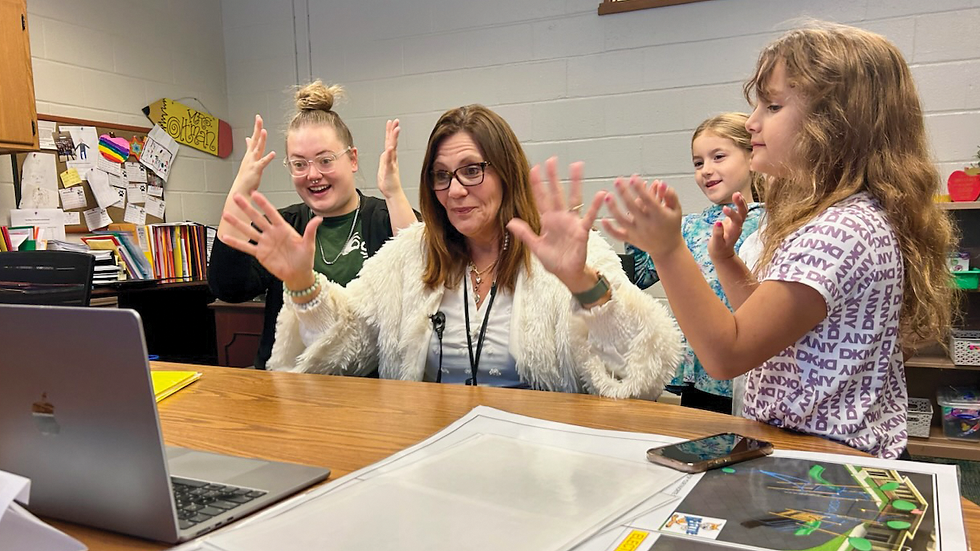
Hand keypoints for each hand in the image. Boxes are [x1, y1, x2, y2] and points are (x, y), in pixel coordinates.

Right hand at [220, 190, 320, 290]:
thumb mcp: (308, 244)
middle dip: (246, 207)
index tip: (255, 194)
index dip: (263, 204)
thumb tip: (319, 218)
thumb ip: (310, 231)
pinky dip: (235, 242)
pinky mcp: (260, 253)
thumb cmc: (304, 259)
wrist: (298, 275)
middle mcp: (271, 233)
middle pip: (257, 218)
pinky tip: (225, 237)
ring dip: (237, 222)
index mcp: (283, 229)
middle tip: (236, 197)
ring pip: (248, 230)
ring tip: (226, 213)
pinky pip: (246, 247)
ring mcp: (264, 242)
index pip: (272, 213)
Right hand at [231, 115, 275, 195]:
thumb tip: (248, 139)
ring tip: (264, 131)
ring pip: (257, 148)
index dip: (256, 128)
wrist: (241, 189)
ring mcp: (253, 162)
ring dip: (260, 140)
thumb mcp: (248, 159)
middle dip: (257, 128)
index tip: (258, 118)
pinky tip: (273, 153)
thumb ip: (249, 148)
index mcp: (250, 154)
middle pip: (255, 139)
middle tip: (258, 118)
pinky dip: (268, 158)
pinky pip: (262, 163)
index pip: (253, 138)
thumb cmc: (246, 176)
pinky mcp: (256, 170)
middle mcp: (251, 156)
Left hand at [377, 119, 401, 198]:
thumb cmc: (388, 182)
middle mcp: (392, 159)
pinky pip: (389, 161)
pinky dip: (390, 154)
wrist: (392, 192)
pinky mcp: (390, 170)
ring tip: (396, 130)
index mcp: (389, 157)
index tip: (391, 123)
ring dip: (394, 139)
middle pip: (392, 142)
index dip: (390, 132)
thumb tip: (387, 151)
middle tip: (396, 121)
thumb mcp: (384, 167)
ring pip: (392, 148)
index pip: (389, 141)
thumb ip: (386, 158)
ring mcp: (391, 164)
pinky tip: (390, 148)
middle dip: (393, 131)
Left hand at [506, 157, 603, 291]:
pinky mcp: (582, 231)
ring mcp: (571, 222)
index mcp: (547, 221)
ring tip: (577, 166)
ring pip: (573, 198)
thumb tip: (510, 222)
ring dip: (575, 183)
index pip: (540, 199)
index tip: (534, 168)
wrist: (567, 274)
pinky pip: (589, 216)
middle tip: (553, 160)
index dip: (537, 184)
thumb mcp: (536, 247)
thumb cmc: (554, 261)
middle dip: (553, 177)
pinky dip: (595, 206)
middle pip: (556, 193)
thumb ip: (524, 233)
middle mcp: (560, 217)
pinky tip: (601, 194)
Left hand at [602, 176, 684, 261]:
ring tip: (607, 196)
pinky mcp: (631, 239)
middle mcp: (647, 225)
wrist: (668, 249)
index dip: (640, 189)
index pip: (648, 200)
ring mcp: (638, 233)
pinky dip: (609, 229)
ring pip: (622, 220)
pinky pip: (618, 235)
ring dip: (613, 208)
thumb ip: (670, 195)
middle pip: (632, 207)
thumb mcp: (676, 209)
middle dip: (624, 193)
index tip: (633, 178)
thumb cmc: (672, 226)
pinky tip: (603, 219)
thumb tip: (661, 183)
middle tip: (617, 181)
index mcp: (659, 216)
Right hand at [707, 192, 748, 261]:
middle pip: (743, 214)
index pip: (736, 221)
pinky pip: (740, 211)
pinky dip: (739, 203)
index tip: (724, 208)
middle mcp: (738, 226)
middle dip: (740, 204)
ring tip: (736, 193)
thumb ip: (717, 234)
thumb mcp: (716, 244)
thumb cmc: (719, 249)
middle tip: (736, 194)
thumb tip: (717, 223)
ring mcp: (738, 223)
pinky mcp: (735, 221)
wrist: (723, 254)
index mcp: (734, 232)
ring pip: (743, 211)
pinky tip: (736, 196)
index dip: (732, 214)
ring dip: (741, 202)